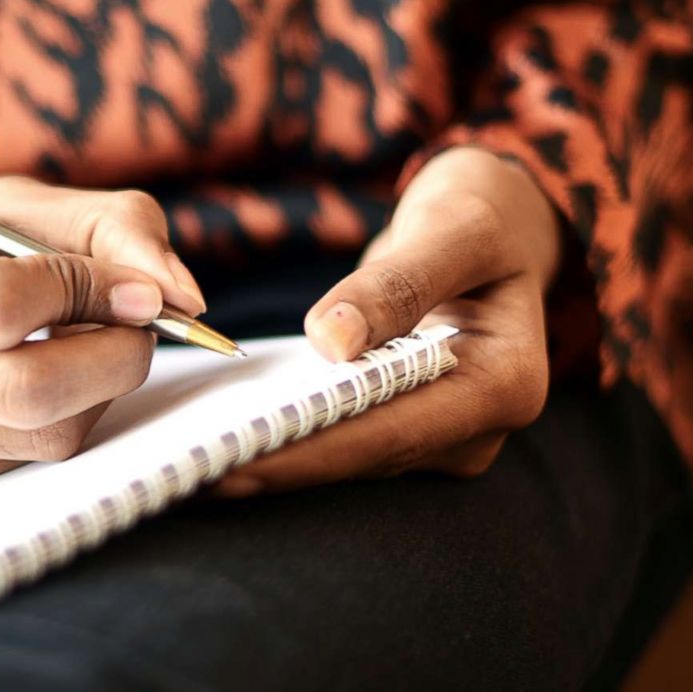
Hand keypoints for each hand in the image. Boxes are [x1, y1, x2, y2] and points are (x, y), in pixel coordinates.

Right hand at [0, 176, 206, 504]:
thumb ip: (102, 223)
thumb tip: (180, 294)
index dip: (88, 291)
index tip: (132, 284)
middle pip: (27, 390)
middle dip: (116, 356)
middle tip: (141, 324)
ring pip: (38, 436)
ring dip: (97, 389)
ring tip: (90, 344)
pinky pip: (22, 462)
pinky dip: (60, 418)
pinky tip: (42, 380)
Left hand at [216, 147, 560, 496]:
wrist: (495, 233)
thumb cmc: (481, 218)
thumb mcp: (452, 227)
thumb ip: (399, 281)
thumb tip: (332, 342)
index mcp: (506, 384)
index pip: (390, 430)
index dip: (307, 449)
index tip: (231, 458)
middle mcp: (481, 429)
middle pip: (362, 456)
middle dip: (276, 463)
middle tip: (186, 473)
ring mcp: (445, 437)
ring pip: (346, 456)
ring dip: (272, 457)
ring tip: (186, 463)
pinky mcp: (408, 431)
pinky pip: (340, 438)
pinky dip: (286, 436)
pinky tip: (218, 437)